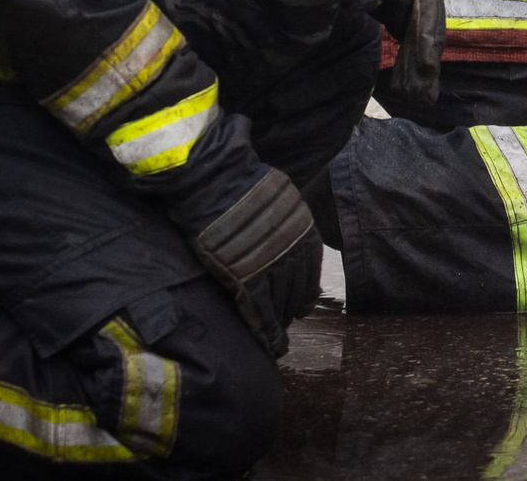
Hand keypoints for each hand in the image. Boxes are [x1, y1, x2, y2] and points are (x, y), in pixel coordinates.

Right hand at [191, 170, 318, 353]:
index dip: (306, 293)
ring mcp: (269, 265)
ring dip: (280, 323)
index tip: (304, 307)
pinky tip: (269, 345)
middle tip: (286, 324)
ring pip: (281, 304)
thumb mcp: (280, 199)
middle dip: (292, 310)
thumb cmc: (242, 186)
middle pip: (297, 290)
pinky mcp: (245, 277)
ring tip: (277, 338)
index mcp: (303, 231)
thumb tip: (287, 238)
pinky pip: (260, 311)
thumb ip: (287, 223)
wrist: (216, 182)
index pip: (310, 272)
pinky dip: (265, 330)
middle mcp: (292, 250)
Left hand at [366, 0, 445, 107]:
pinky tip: (413, 90)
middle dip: (427, 63)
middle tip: (422, 95)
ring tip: (420, 99)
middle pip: (431, 30)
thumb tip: (367, 4)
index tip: (427, 65)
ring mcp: (422, 9)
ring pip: (425, 41)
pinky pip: (415, 45)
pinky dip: (414, 66)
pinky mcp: (411, 20)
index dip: (427, 36)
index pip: (428, 6)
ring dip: (422, 71)